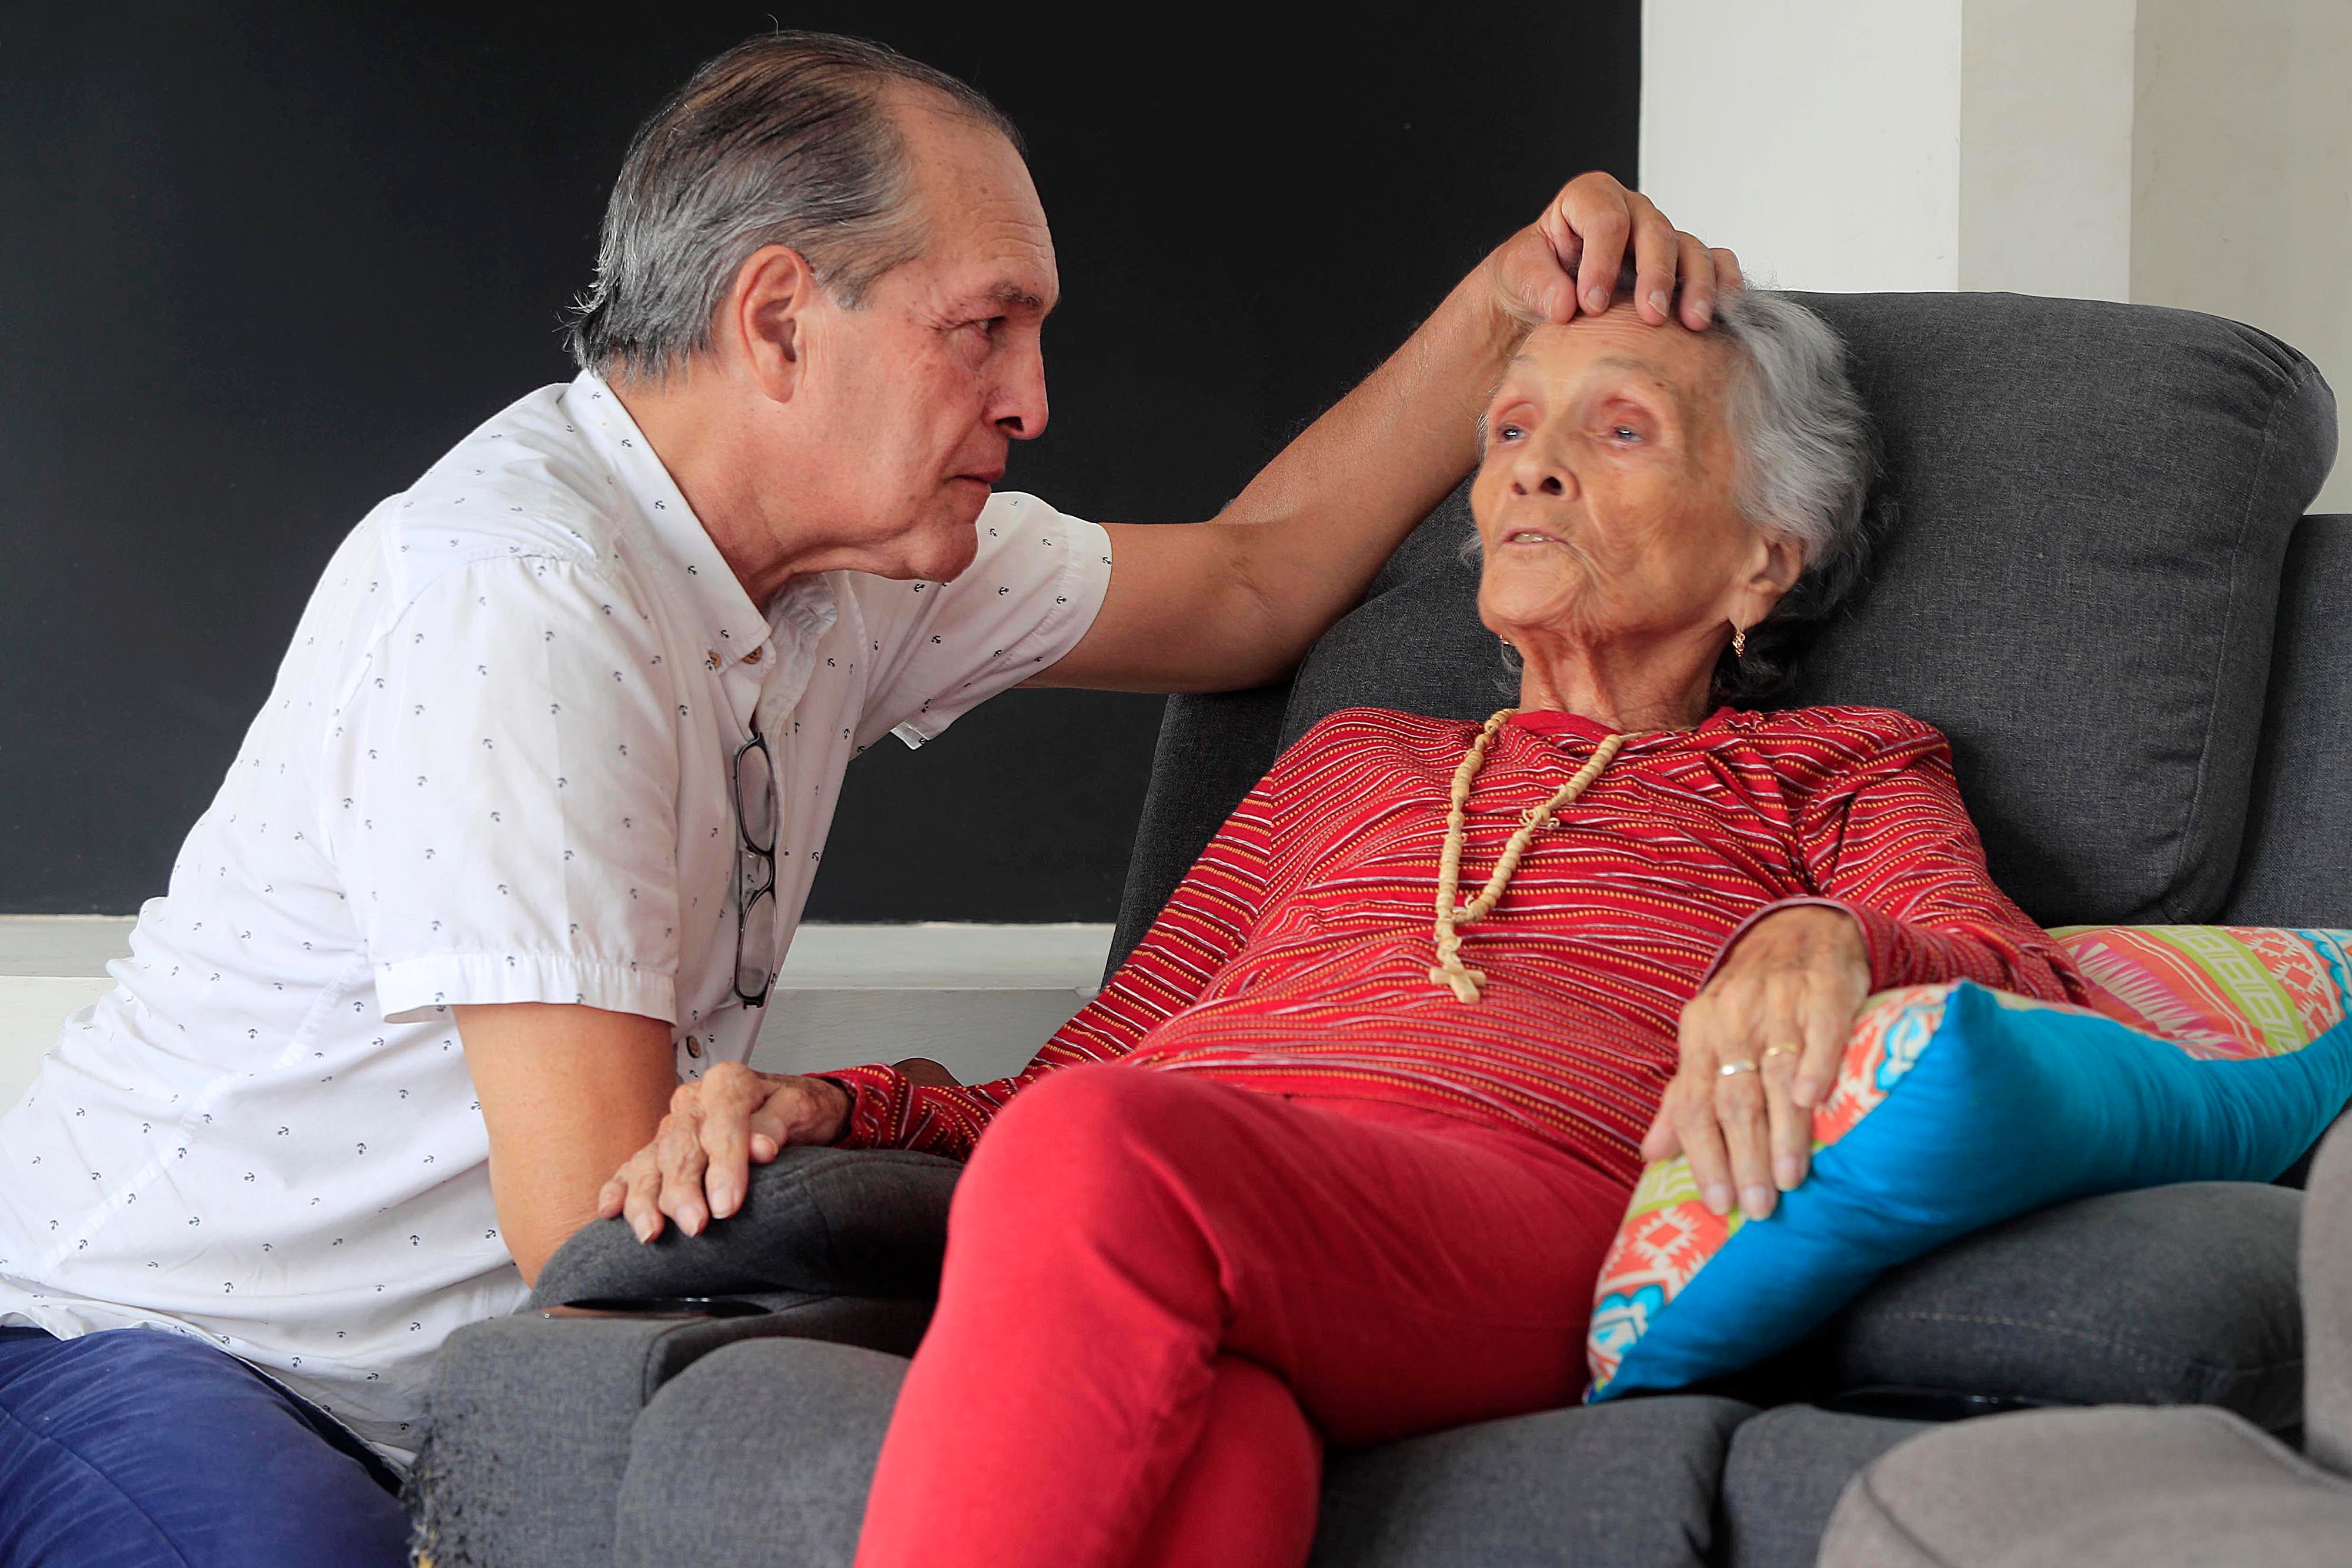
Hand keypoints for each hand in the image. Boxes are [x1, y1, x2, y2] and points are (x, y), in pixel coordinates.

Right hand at [595, 1061, 849, 1242]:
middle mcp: (694, 1102)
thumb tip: (761, 1148)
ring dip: (647, 1199)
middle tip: (695, 1225)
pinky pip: (631, 1168)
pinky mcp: (659, 1149)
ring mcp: (672, 1126)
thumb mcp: (799, 1108)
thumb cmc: (794, 1111)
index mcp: (728, 1084)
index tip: (728, 1205)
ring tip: (652, 1232)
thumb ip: (777, 1125)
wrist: (789, 1110)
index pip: (723, 1123)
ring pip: (651, 1162)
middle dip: (684, 1190)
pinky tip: (610, 1210)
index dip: (725, 1166)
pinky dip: (619, 1190)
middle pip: (681, 1146)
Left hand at [1485, 171, 1741, 331]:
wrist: (1545, 297)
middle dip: (1656, 274)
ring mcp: (1660, 236)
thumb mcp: (1517, 273)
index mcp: (1589, 199)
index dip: (1602, 261)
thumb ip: (1538, 282)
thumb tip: (1566, 304)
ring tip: (1693, 323)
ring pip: (1690, 247)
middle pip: (1656, 231)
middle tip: (1650, 317)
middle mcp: (1632, 211)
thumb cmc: (1532, 276)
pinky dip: (1722, 283)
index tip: (1592, 305)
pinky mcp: (1682, 263)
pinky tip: (1722, 310)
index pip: (1606, 220)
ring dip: (1696, 285)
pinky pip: (1715, 261)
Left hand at [1643, 906, 1869, 1220]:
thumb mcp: (1709, 1042)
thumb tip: (1651, 1155)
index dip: (1703, 1155)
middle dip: (1743, 1156)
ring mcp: (1779, 1000)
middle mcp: (1733, 1016)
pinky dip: (1816, 1063)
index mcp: (1699, 1032)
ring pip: (1775, 1071)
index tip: (1717, 1204)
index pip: (1694, 1102)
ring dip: (1782, 1128)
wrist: (1799, 931)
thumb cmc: (1750, 1003)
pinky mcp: (1824, 987)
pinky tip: (1812, 1099)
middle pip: (1733, 1095)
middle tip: (1757, 1207)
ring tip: (1788, 1179)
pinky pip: (1820, 1029)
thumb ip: (1685, 1098)